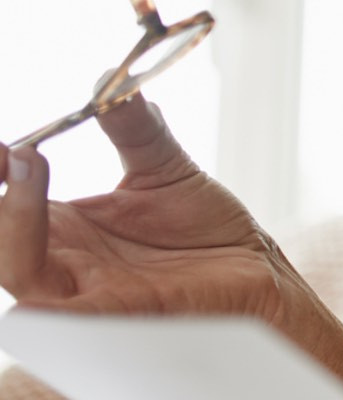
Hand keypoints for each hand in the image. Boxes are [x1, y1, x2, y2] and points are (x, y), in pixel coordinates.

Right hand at [2, 94, 342, 399]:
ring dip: (10, 219)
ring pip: (16, 268)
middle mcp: (63, 262)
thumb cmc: (209, 233)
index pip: (6, 199)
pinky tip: (45, 241)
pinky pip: (59, 310)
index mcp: (64, 228)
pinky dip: (41, 282)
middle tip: (9, 151)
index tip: (6, 141)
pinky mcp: (113, 315)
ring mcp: (83, 292)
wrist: (259, 274)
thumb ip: (134, 129)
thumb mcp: (165, 168)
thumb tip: (112, 84)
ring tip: (26, 162)